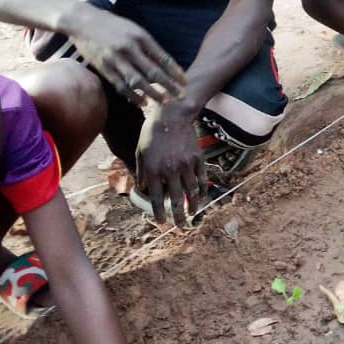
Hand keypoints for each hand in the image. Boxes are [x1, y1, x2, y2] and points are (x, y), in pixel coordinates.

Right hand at [68, 5, 185, 104]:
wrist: (83, 22)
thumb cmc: (113, 26)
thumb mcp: (134, 29)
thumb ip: (148, 47)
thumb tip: (164, 66)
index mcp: (140, 37)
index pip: (163, 58)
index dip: (175, 72)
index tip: (185, 82)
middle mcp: (129, 48)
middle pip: (153, 72)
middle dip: (169, 86)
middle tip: (181, 96)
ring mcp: (116, 59)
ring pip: (138, 81)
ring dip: (153, 93)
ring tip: (165, 101)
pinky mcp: (104, 68)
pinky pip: (121, 85)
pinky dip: (133, 96)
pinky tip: (143, 102)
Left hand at [135, 110, 206, 226]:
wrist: (172, 116)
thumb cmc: (152, 133)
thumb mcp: (141, 152)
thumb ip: (142, 172)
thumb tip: (144, 189)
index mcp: (154, 170)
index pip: (157, 198)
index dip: (159, 213)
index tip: (161, 222)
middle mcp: (170, 170)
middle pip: (177, 200)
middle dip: (179, 217)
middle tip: (180, 227)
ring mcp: (186, 165)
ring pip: (192, 192)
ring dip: (193, 206)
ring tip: (192, 215)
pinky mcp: (197, 159)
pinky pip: (202, 179)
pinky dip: (202, 190)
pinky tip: (201, 197)